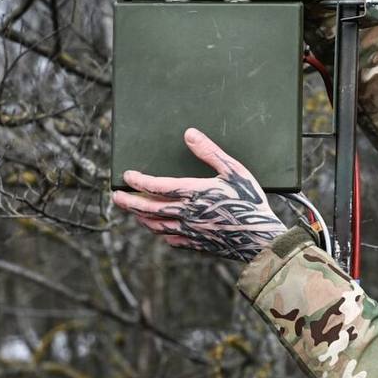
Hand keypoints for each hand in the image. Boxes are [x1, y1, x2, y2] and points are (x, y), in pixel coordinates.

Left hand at [113, 128, 285, 261]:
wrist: (260, 238)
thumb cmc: (250, 201)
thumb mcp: (234, 170)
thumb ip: (210, 152)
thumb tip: (189, 134)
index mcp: (193, 193)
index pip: (155, 187)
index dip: (138, 181)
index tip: (127, 176)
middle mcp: (186, 214)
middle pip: (148, 209)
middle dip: (129, 202)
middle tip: (116, 197)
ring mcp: (190, 231)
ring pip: (157, 226)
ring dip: (141, 218)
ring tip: (134, 212)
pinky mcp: (198, 244)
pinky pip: (172, 240)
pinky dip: (161, 233)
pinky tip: (160, 230)